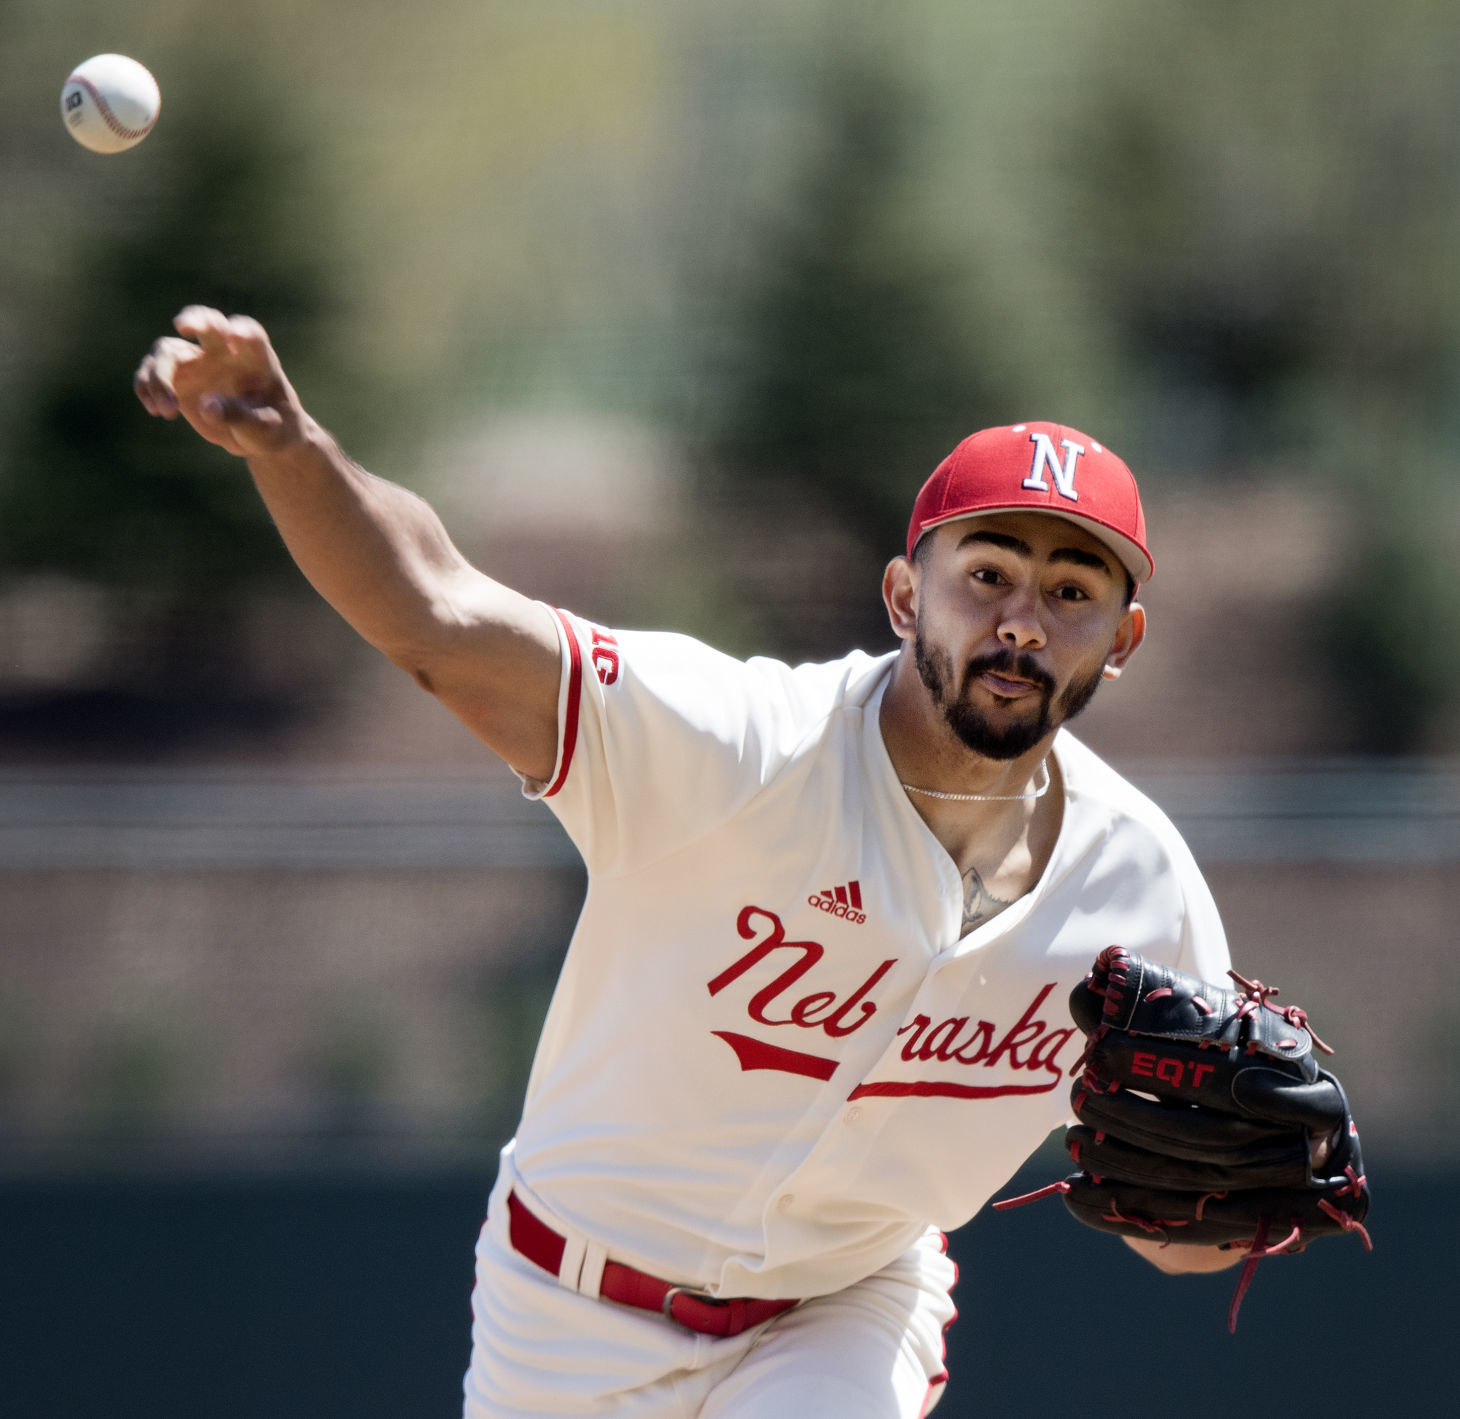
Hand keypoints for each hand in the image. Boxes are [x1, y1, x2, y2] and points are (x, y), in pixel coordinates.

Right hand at [133, 307, 310, 458]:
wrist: (256, 436)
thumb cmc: (270, 427)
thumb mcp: (263, 429)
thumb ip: (240, 415)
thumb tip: (208, 406)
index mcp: (256, 359)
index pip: (252, 335)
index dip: (244, 330)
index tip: (237, 334)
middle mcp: (224, 352)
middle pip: (209, 324)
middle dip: (195, 319)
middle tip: (183, 326)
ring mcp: (197, 362)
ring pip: (168, 350)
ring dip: (160, 376)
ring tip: (168, 410)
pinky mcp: (178, 379)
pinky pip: (150, 373)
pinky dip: (146, 387)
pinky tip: (156, 411)